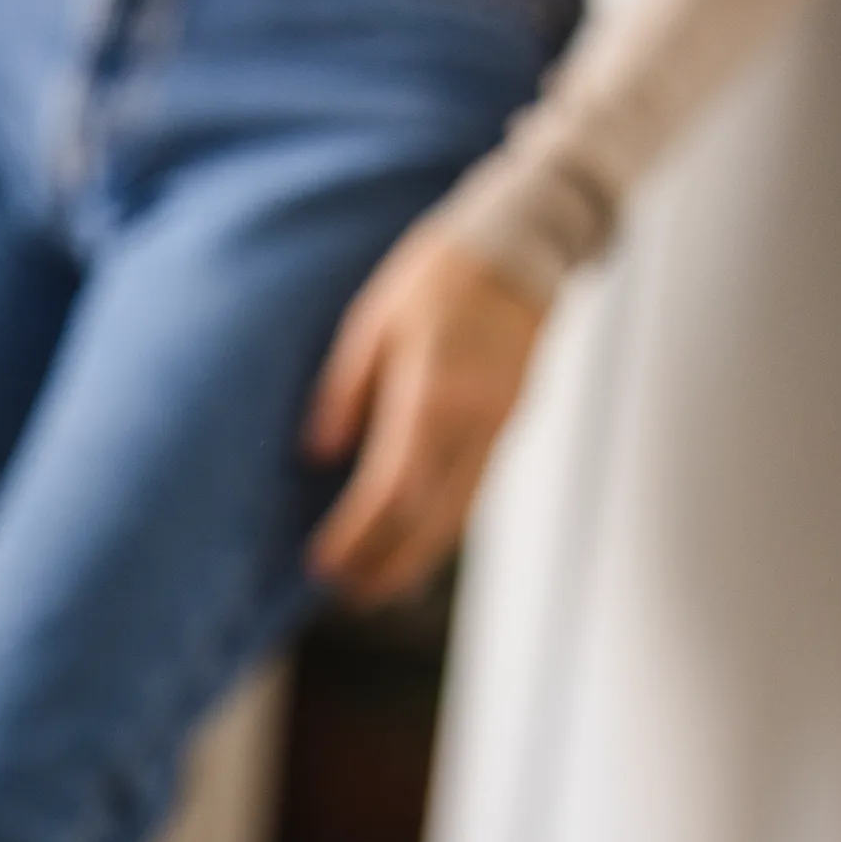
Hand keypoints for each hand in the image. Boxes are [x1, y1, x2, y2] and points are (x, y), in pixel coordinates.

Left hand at [303, 227, 549, 603]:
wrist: (523, 244)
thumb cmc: (438, 275)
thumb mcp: (373, 321)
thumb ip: (344, 392)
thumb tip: (317, 454)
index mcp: (432, 394)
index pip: (392, 488)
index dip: (358, 535)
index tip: (322, 564)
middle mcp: (473, 420)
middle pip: (431, 517)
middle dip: (388, 563)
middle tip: (347, 597)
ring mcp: (499, 424)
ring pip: (460, 512)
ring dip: (418, 557)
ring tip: (377, 589)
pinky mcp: (509, 421)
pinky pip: (474, 489)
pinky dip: (443, 526)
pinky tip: (417, 545)